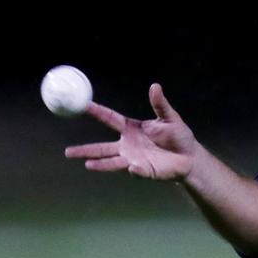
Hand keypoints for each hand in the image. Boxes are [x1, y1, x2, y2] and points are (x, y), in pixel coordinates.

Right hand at [64, 83, 197, 180]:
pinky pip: (137, 171)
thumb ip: (160, 104)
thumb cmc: (179, 136)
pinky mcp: (145, 171)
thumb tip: (155, 86)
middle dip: (85, 150)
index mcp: (131, 129)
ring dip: (100, 164)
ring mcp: (134, 159)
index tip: (81, 104)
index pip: (109, 119)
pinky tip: (130, 167)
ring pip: (112, 162)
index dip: (96, 111)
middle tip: (67, 152)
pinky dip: (135, 170)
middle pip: (102, 148)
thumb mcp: (170, 118)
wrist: (190, 157)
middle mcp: (127, 145)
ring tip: (87, 165)